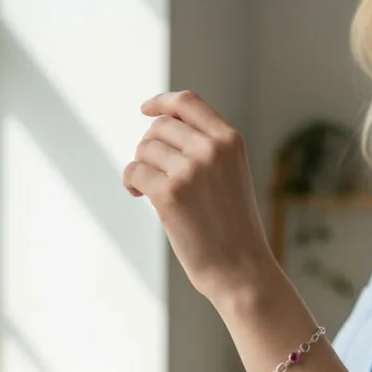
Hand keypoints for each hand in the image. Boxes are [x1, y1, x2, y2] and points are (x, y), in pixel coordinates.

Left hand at [123, 90, 275, 305]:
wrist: (241, 269)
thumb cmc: (233, 227)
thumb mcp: (231, 176)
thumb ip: (205, 148)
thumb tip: (158, 128)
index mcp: (230, 141)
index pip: (188, 102)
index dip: (162, 102)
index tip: (146, 110)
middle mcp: (212, 149)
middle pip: (161, 126)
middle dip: (150, 145)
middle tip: (153, 171)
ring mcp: (190, 170)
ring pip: (145, 149)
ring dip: (141, 166)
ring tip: (149, 189)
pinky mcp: (169, 194)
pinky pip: (134, 172)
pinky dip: (130, 182)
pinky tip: (139, 196)